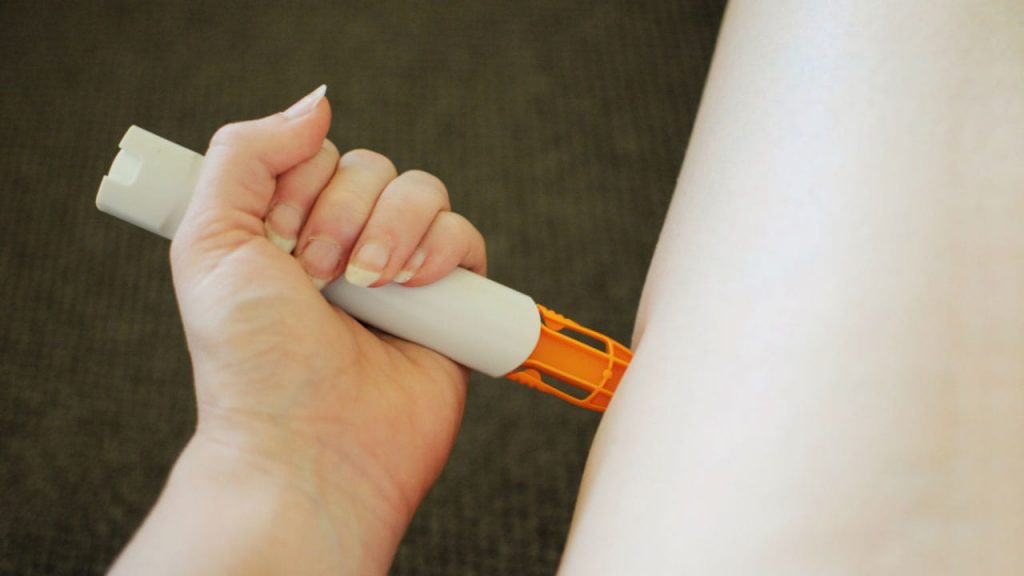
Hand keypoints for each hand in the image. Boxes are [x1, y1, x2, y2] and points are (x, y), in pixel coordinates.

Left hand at [112, 86, 485, 574]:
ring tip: (364, 286)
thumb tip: (316, 103)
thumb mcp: (210, 242)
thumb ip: (244, 153)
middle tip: (317, 275)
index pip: (314, 154)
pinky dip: (439, 250)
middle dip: (342, 213)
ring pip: (421, 191)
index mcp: (283, 233)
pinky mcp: (447, 300)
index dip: (299, 185)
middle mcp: (342, 247)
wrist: (311, 448)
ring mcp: (398, 273)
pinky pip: (463, 235)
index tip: (277, 240)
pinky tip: (409, 288)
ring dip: (390, 230)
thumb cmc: (255, 365)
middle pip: (370, 166)